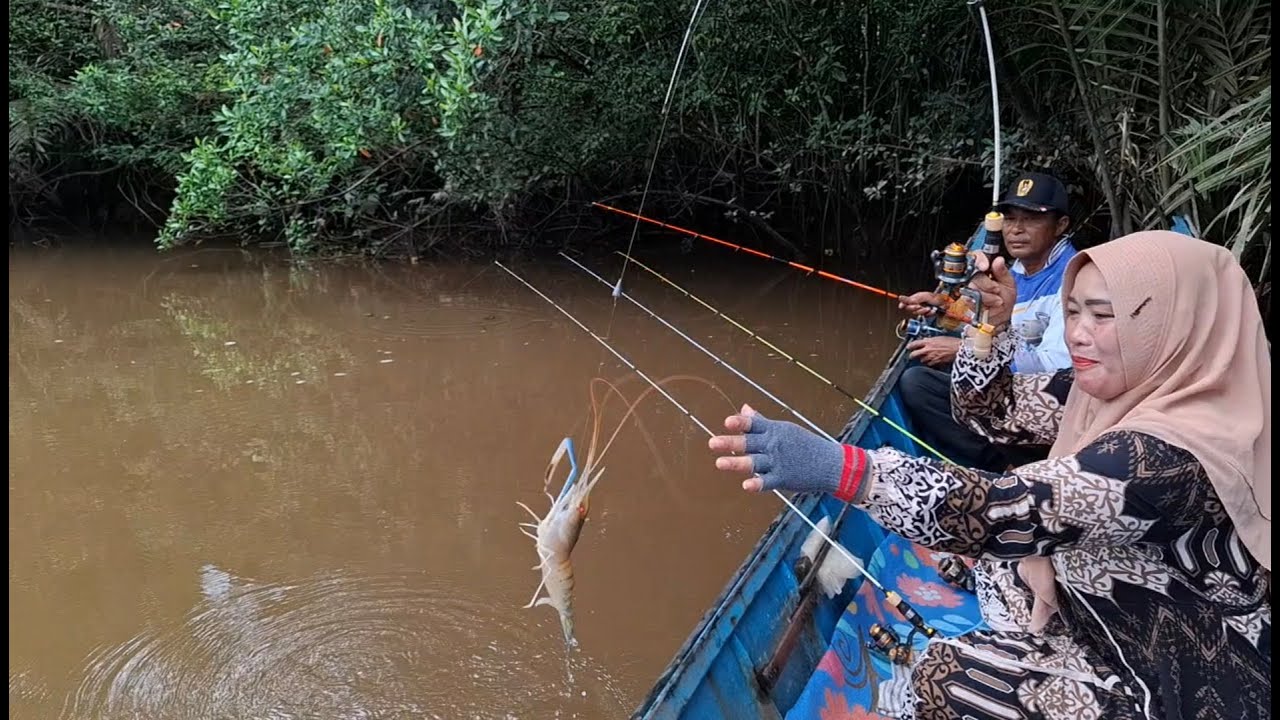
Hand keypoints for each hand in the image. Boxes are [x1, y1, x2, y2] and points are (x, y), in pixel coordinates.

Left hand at [708, 404, 851, 496]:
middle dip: (730, 442)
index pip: (754, 424)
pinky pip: (768, 481)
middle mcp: (774, 445)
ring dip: (737, 463)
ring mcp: (778, 462)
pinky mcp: (783, 478)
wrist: (830, 463)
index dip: (740, 423)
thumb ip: (761, 421)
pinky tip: (746, 485)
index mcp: (774, 430)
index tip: (727, 422)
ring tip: (719, 463)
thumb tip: (744, 408)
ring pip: (754, 462)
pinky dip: (758, 484)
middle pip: (749, 442)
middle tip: (712, 443)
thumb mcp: (784, 429)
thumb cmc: (804, 444)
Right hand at [898, 291, 946, 317]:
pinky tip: (932, 310)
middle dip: (915, 308)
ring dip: (923, 311)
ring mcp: (921, 309)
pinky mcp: (926, 314)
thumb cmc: (936, 297)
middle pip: (909, 309)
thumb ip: (911, 299)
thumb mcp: (923, 296)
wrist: (946, 303)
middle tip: (919, 306)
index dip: (902, 304)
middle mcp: (917, 304)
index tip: (902, 306)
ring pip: (917, 313)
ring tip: (929, 308)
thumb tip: (901, 298)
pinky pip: (924, 316)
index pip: (905, 302)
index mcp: (915, 298)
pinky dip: (929, 313)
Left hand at [906, 335, 959, 366]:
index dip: (910, 346)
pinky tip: (934, 360)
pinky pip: (930, 364)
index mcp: (928, 342)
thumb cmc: (952, 342)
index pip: (914, 344)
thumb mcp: (940, 338)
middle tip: (913, 355)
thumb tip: (926, 341)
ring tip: (927, 357)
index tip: (908, 347)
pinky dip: (930, 363)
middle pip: (914, 355)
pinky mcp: (936, 364)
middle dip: (912, 355)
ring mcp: (931, 358)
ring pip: (921, 361)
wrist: (960, 349)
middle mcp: (927, 350)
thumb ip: (931, 340)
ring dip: (923, 359)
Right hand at [969, 254, 1016, 327]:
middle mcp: (976, 275)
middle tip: (997, 290)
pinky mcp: (967, 297)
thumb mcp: (1009, 283)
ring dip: (987, 295)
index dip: (980, 260)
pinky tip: (989, 304)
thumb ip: (1003, 271)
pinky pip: (971, 297)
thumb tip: (998, 260)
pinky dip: (983, 302)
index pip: (978, 256)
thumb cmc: (1005, 299)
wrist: (1002, 316)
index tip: (985, 267)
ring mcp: (970, 286)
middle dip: (988, 284)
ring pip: (973, 286)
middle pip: (975, 273)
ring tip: (996, 300)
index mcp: (987, 267)